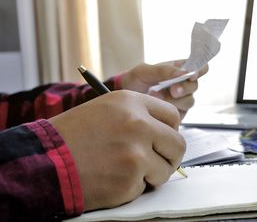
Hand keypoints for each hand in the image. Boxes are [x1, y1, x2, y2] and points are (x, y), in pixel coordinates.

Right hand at [48, 90, 184, 210]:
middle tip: (156, 161)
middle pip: (178, 144)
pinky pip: (146, 186)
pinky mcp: (130, 179)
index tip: (164, 139)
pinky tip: (113, 179)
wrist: (45, 161)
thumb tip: (167, 132)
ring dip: (152, 174)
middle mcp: (138, 124)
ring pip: (166, 169)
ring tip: (128, 170)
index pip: (173, 116)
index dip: (170, 130)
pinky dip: (134, 187)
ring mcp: (136, 153)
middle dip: (169, 156)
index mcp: (131, 102)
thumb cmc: (74, 136)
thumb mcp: (106, 110)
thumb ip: (139, 116)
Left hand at [121, 60, 208, 118]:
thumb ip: (163, 70)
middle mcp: (183, 84)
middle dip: (185, 88)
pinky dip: (171, 110)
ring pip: (190, 101)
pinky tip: (159, 106)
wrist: (123, 100)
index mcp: (179, 69)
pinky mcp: (177, 114)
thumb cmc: (134, 81)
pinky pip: (182, 113)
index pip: (199, 66)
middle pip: (195, 85)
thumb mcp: (144, 71)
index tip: (192, 74)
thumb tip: (184, 72)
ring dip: (176, 100)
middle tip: (173, 90)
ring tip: (158, 98)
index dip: (200, 69)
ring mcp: (181, 100)